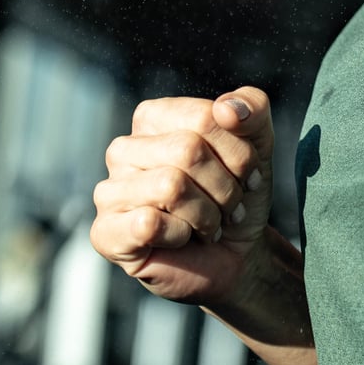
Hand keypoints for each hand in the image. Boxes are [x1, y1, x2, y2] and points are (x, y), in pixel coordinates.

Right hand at [91, 86, 275, 308]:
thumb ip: (253, 110)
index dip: (239, 153)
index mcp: (152, 118)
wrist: (237, 256)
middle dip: (225, 187)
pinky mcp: (105, 232)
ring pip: (170, 186)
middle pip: (188, 150)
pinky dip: (181, 235)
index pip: (204, 118)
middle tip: (229, 207)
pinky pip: (148, 224)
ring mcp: (109, 191)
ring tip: (210, 225)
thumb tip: (227, 108)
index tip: (246, 175)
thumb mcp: (258, 146)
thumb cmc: (238, 196)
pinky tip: (182, 239)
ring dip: (207, 214)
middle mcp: (123, 149)